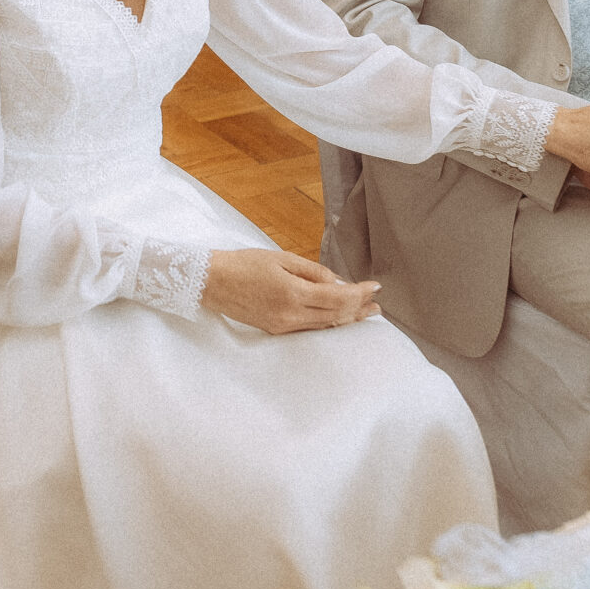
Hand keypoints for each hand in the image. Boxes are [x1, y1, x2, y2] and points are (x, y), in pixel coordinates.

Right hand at [199, 248, 375, 334]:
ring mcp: (283, 325)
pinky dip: (328, 322)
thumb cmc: (243, 264)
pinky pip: (309, 328)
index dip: (360, 293)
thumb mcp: (280, 258)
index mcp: (293, 293)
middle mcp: (290, 314)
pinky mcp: (276, 329)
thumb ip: (312, 270)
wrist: (211, 282)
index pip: (338, 297)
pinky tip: (338, 318)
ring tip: (366, 314)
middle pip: (335, 314)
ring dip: (348, 319)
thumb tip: (337, 281)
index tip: (376, 286)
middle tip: (378, 304)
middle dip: (360, 309)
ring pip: (325, 325)